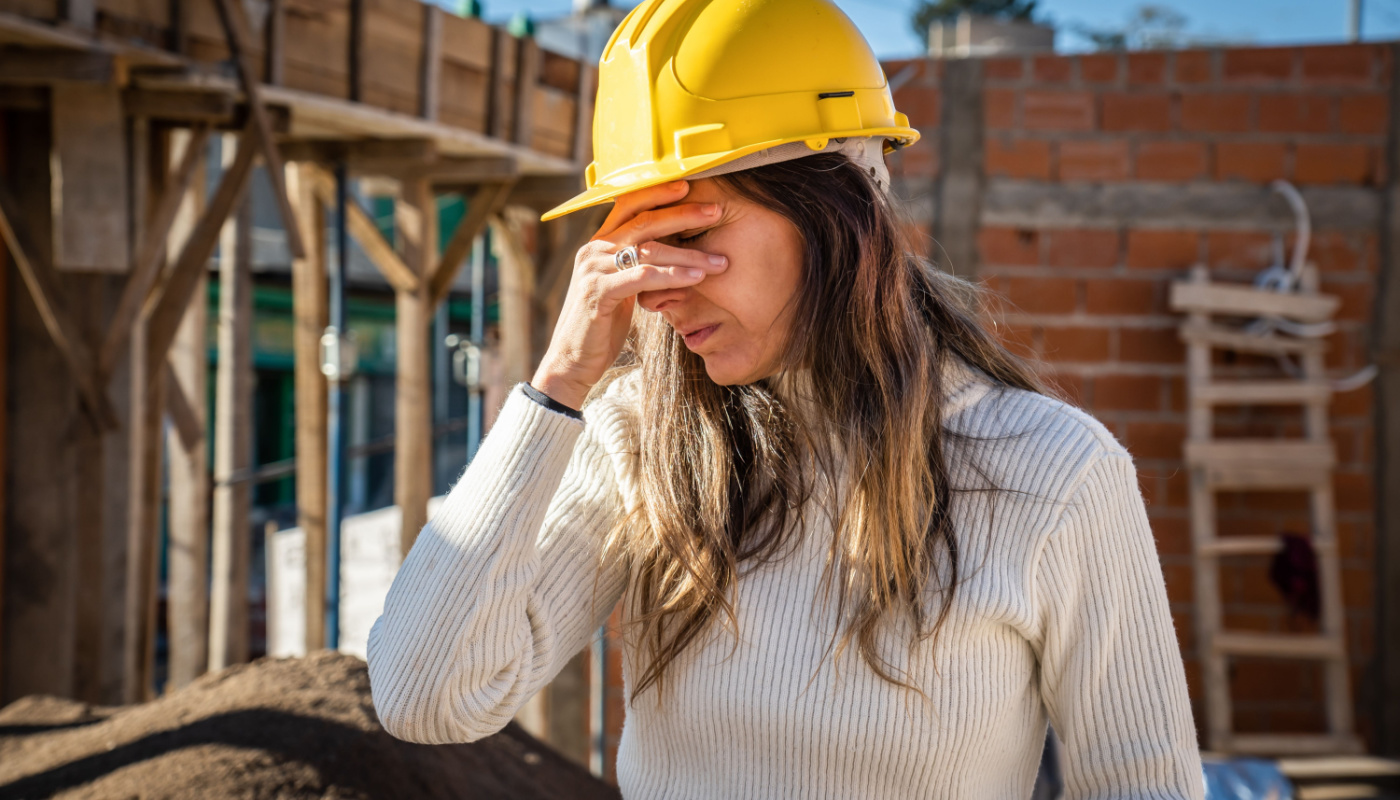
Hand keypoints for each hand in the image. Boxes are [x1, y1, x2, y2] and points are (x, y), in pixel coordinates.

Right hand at [531, 180, 728, 409]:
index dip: (658, 193)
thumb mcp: (620, 289)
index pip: (629, 205)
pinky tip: (697, 277)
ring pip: (649, 250)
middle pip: (644, 221)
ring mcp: (594, 269)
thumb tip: (668, 253)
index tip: (689, 185)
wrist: (572, 361)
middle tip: (717, 212)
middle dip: (684, 214)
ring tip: (719, 261)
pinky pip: (643, 277)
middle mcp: (594, 250)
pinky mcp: (598, 292)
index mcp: (599, 245)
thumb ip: (636, 268)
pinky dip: (673, 275)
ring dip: (689, 254)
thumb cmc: (600, 327)